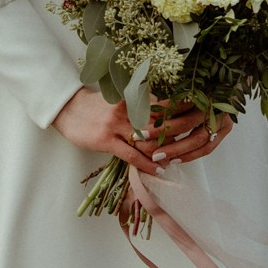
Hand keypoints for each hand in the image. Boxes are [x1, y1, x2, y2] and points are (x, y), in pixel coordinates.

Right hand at [51, 90, 232, 172]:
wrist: (68, 108)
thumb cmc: (97, 104)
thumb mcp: (121, 97)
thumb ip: (141, 102)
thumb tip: (166, 111)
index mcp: (132, 97)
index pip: (164, 104)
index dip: (182, 111)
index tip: (199, 115)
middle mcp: (128, 109)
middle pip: (161, 123)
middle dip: (179, 133)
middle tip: (195, 141)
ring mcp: (117, 125)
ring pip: (148, 141)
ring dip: (166, 152)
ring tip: (179, 159)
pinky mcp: (106, 140)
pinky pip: (131, 155)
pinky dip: (147, 164)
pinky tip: (158, 170)